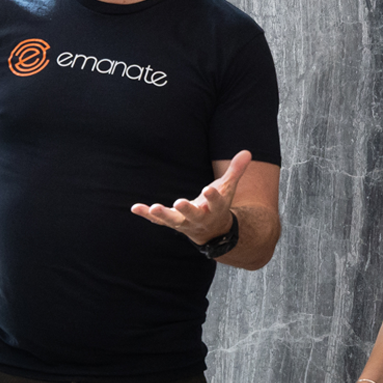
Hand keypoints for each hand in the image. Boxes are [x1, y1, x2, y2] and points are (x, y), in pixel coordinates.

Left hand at [131, 150, 251, 244]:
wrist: (212, 230)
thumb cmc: (218, 204)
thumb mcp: (228, 188)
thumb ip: (236, 170)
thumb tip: (247, 151)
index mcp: (216, 208)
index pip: (216, 201)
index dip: (213, 196)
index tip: (209, 189)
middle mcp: (200, 217)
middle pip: (194, 215)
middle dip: (187, 209)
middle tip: (179, 202)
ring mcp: (185, 222)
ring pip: (174, 221)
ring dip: (163, 215)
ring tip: (153, 207)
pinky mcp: (172, 222)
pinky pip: (158, 220)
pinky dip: (146, 215)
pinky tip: (135, 207)